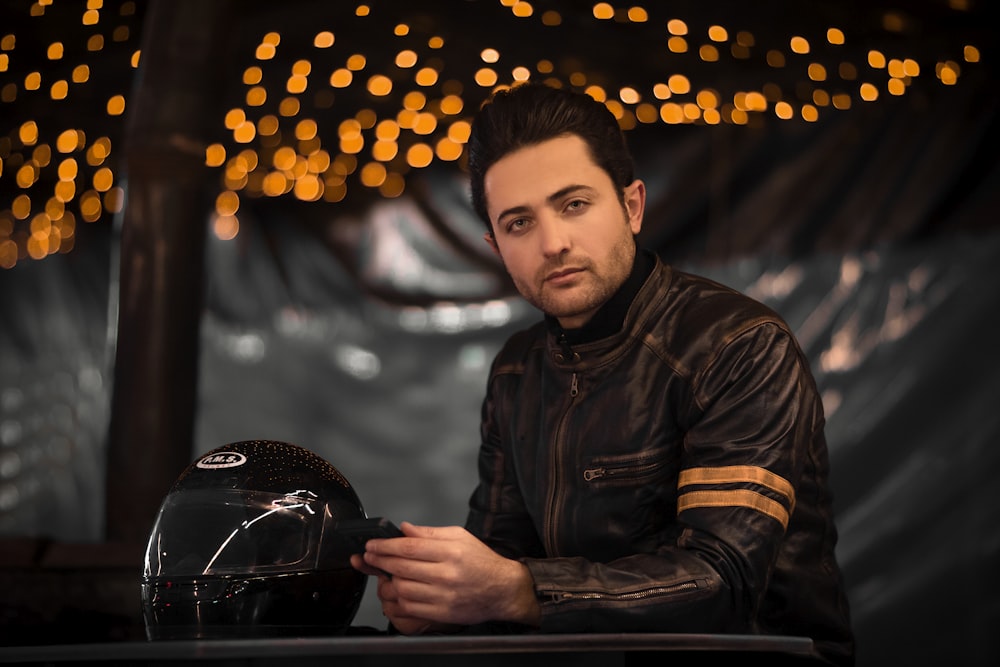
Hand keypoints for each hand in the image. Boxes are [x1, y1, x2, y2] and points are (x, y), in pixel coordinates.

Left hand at [356, 521, 540, 632]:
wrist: (502, 590)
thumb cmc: (481, 562)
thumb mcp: (459, 536)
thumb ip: (429, 533)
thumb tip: (404, 528)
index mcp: (451, 551)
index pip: (409, 547)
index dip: (385, 546)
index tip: (372, 545)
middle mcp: (447, 574)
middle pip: (402, 567)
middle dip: (379, 561)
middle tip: (369, 556)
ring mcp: (444, 596)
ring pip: (403, 588)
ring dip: (388, 580)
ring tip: (385, 572)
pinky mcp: (442, 613)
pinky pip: (410, 607)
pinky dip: (399, 598)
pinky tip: (398, 589)